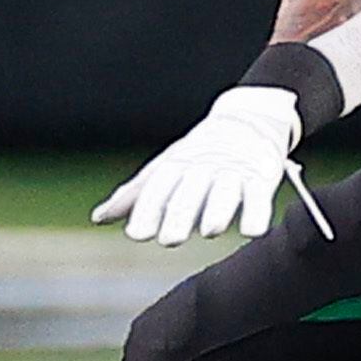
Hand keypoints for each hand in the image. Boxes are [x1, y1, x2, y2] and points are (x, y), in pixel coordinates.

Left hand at [92, 87, 302, 245]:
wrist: (247, 120)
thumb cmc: (198, 154)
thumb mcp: (165, 169)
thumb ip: (135, 195)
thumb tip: (99, 218)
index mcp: (176, 167)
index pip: (158, 188)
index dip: (147, 211)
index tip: (137, 235)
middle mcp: (203, 168)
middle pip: (189, 192)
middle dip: (179, 215)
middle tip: (169, 240)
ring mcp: (234, 171)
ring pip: (225, 191)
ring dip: (217, 210)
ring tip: (210, 230)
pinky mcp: (262, 176)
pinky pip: (259, 195)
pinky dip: (257, 213)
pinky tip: (252, 231)